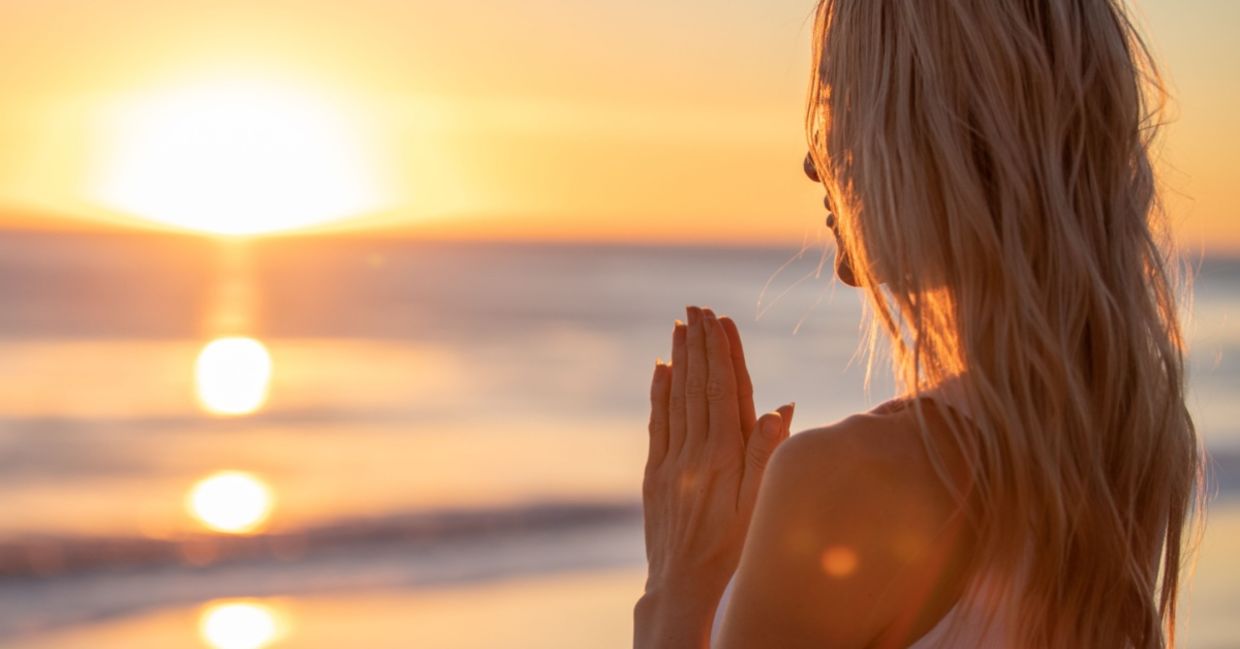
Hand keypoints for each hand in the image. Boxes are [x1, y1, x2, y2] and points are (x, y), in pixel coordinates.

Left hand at [642, 305, 793, 600]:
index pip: (725, 390)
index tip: (721, 320)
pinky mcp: (654, 474)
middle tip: (697, 308)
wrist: (683, 586)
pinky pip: (657, 423)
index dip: (723, 352)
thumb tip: (780, 406)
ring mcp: (671, 461)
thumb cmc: (734, 549)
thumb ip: (767, 454)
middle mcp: (696, 452)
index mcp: (726, 456)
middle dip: (699, 344)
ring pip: (675, 398)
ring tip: (680, 325)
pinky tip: (661, 368)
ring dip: (679, 358)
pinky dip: (659, 392)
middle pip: (698, 386)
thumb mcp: (760, 504)